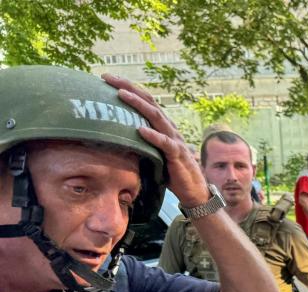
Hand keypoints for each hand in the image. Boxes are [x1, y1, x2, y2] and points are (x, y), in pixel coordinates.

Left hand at [101, 74, 208, 208]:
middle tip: (108, 78)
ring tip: (121, 95)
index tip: (106, 78)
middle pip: (149, 102)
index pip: (145, 101)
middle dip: (128, 88)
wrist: (193, 189)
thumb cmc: (170, 172)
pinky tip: (140, 130)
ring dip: (138, 105)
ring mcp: (174, 140)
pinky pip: (165, 143)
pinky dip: (153, 136)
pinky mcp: (177, 155)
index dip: (128, 88)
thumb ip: (138, 142)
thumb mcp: (151, 153)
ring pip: (157, 117)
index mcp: (162, 126)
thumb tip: (112, 137)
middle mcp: (169, 128)